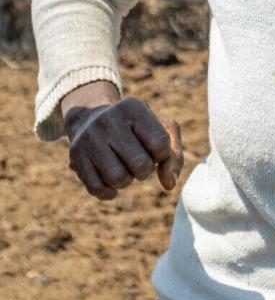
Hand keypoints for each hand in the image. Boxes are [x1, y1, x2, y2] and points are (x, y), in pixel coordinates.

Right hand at [64, 96, 182, 201]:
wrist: (90, 118)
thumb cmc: (134, 129)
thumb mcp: (158, 129)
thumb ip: (174, 156)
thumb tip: (169, 184)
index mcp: (133, 108)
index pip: (160, 144)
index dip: (161, 154)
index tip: (152, 147)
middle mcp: (109, 119)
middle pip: (141, 166)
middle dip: (144, 170)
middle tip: (137, 160)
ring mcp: (90, 138)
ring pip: (119, 179)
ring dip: (126, 180)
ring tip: (123, 167)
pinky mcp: (76, 157)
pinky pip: (98, 189)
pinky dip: (109, 191)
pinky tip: (109, 179)